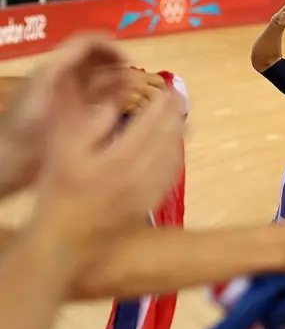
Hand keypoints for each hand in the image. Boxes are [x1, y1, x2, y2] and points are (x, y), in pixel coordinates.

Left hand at [0, 34, 129, 195]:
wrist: (14, 158)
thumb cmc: (25, 119)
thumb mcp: (45, 81)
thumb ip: (68, 59)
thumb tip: (100, 42)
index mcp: (56, 66)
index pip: (87, 44)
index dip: (108, 46)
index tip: (127, 58)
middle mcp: (68, 80)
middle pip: (98, 61)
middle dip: (117, 62)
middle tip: (134, 73)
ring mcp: (75, 101)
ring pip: (104, 82)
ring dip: (120, 80)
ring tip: (134, 87)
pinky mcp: (82, 121)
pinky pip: (105, 104)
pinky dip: (118, 99)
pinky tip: (127, 102)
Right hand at [29, 33, 184, 267]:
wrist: (66, 239)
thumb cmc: (60, 191)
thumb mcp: (65, 152)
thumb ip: (90, 126)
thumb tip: (114, 106)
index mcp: (121, 158)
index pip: (151, 125)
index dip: (163, 105)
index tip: (169, 89)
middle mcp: (141, 174)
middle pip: (167, 138)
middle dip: (175, 115)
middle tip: (179, 97)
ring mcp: (149, 191)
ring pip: (173, 157)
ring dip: (179, 134)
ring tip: (181, 117)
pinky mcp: (150, 203)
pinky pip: (171, 175)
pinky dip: (177, 157)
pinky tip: (176, 149)